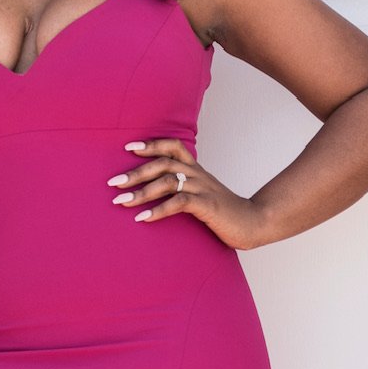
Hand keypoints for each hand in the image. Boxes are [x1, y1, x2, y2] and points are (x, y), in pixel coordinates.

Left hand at [108, 139, 270, 250]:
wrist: (254, 223)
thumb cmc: (225, 213)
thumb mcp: (202, 196)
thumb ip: (183, 190)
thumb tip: (156, 193)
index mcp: (197, 170)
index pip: (173, 147)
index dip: (151, 144)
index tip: (129, 147)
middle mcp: (198, 175)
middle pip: (163, 163)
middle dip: (135, 172)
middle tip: (113, 182)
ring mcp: (203, 189)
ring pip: (167, 181)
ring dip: (141, 191)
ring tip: (121, 202)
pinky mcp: (207, 205)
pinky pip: (178, 202)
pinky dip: (158, 210)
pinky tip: (143, 218)